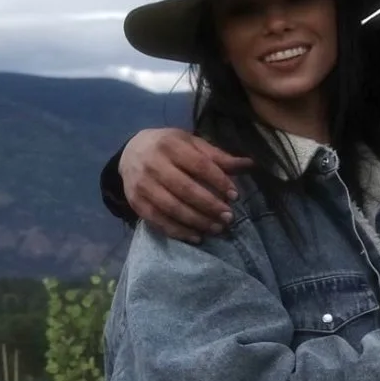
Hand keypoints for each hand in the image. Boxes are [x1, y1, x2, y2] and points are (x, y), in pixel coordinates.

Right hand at [120, 128, 252, 241]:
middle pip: (186, 189)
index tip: (234, 196)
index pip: (198, 165)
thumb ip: (217, 156)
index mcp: (170, 145)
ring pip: (172, 208)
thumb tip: (249, 164)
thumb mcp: (191, 143)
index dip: (218, 181)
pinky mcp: (136, 202)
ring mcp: (142, 185)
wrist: (130, 152)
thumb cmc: (168, 147)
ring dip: (197, 221)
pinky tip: (196, 236)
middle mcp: (153, 164)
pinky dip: (179, 231)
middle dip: (210, 205)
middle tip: (229, 217)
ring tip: (217, 228)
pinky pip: (159, 221)